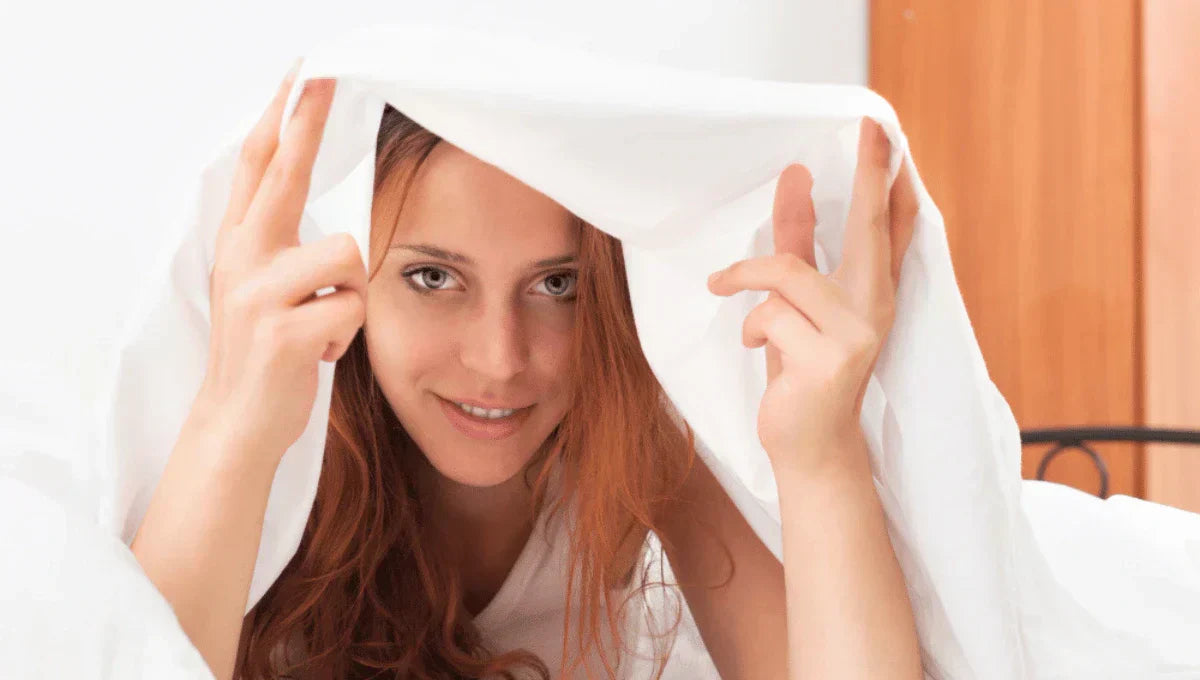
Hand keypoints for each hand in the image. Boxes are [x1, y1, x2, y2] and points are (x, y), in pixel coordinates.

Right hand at [193, 63, 365, 466]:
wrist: (238, 422)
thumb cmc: (265, 351)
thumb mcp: (262, 288)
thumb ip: (280, 244)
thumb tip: (308, 198)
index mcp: (241, 244)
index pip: (259, 164)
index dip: (280, 117)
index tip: (300, 72)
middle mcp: (242, 259)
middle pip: (280, 173)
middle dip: (303, 120)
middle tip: (318, 71)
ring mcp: (257, 294)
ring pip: (347, 255)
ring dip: (351, 297)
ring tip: (323, 325)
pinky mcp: (282, 332)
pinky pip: (352, 308)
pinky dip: (348, 335)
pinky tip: (319, 354)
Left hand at [706, 118, 918, 476]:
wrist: (809, 446)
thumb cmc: (803, 370)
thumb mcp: (795, 302)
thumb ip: (797, 240)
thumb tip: (794, 176)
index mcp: (873, 291)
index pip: (889, 225)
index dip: (888, 178)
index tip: (883, 131)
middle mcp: (876, 307)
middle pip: (869, 229)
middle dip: (869, 177)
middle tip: (872, 128)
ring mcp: (857, 335)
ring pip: (788, 275)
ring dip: (747, 280)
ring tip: (729, 292)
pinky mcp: (829, 361)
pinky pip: (769, 316)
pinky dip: (750, 328)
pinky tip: (759, 351)